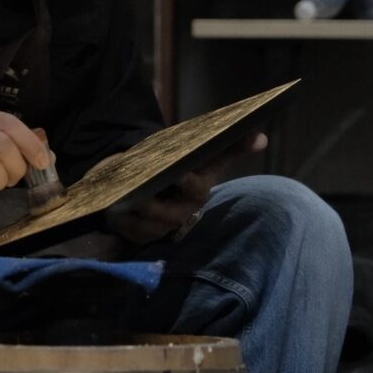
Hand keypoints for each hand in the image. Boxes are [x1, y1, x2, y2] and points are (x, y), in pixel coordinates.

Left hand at [109, 131, 267, 243]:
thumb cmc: (180, 170)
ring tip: (119, 193)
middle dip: (151, 199)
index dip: (186, 181)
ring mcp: (159, 226)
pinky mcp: (139, 235)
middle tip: (137, 186)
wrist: (156, 191)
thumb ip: (226, 149)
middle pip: (164, 209)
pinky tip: (110, 205)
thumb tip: (262, 138)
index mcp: (197, 190)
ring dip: (130, 207)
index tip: (178, 172)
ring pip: (143, 219)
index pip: (194, 186)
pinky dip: (118, 216)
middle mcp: (181, 213)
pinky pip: (126, 227)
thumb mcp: (201, 158)